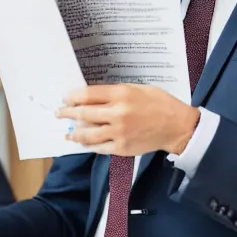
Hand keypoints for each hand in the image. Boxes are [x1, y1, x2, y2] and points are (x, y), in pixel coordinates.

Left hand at [57, 84, 199, 155]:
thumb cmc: (159, 103)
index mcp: (121, 94)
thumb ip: (115, 92)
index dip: (72, 96)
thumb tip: (92, 97)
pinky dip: (88, 145)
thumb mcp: (137, 88)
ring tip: (67, 132)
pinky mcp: (122, 148)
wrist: (176, 126)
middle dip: (67, 113)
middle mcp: (118, 113)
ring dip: (74, 132)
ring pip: (87, 134)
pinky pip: (98, 147)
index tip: (66, 98)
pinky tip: (83, 142)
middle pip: (83, 113)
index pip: (87, 94)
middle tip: (59, 112)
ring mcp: (119, 133)